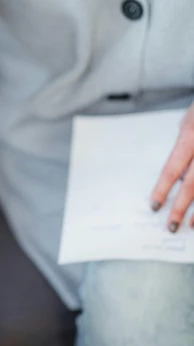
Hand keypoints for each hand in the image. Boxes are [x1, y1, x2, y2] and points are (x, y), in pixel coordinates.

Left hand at [151, 102, 193, 231]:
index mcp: (190, 135)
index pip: (172, 168)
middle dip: (181, 207)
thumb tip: (179, 171)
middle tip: (171, 226)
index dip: (163, 189)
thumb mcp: (191, 118)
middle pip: (192, 184)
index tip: (155, 206)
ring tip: (192, 225)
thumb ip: (184, 145)